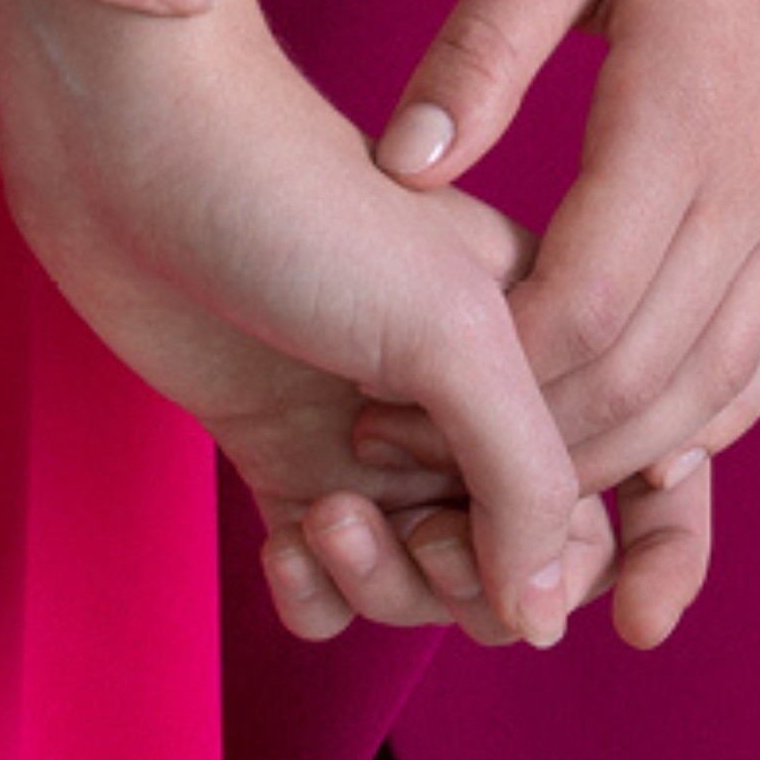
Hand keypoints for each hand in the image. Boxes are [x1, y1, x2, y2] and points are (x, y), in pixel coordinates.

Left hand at [0, 0, 610, 650]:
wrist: (131, 137)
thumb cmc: (299, 200)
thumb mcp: (449, 328)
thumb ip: (526, 476)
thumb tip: (544, 623)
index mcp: (540, 335)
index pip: (627, 479)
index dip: (622, 553)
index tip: (622, 611)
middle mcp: (462, 389)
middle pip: (521, 559)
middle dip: (477, 577)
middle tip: (422, 531)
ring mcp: (371, 425)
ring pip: (421, 582)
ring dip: (385, 583)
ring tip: (327, 514)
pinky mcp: (280, 450)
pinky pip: (329, 583)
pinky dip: (315, 590)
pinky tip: (281, 540)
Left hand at [368, 0, 759, 651]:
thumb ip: (485, 45)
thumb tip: (399, 173)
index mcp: (691, 109)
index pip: (577, 317)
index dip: (477, 389)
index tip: (374, 411)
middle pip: (648, 381)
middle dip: (531, 449)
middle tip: (412, 470)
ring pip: (723, 382)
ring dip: (619, 445)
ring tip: (504, 468)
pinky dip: (710, 399)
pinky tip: (641, 412)